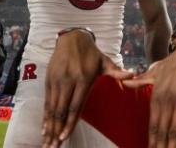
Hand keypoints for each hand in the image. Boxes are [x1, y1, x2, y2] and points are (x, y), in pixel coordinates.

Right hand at [42, 30, 130, 146]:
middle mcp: (68, 81)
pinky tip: (44, 128)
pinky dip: (45, 116)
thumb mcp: (105, 61)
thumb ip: (116, 72)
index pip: (75, 106)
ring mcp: (57, 81)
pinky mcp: (49, 80)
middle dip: (56, 130)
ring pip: (52, 108)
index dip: (69, 123)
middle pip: (61, 110)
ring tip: (47, 142)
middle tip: (53, 146)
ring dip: (49, 126)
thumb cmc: (92, 53)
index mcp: (83, 79)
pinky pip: (46, 102)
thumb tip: (132, 76)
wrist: (72, 38)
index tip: (64, 137)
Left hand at [123, 37, 175, 147]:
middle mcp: (167, 100)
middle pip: (162, 130)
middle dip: (160, 146)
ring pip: (175, 129)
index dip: (152, 140)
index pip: (153, 124)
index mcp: (157, 95)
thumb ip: (142, 80)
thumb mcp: (157, 70)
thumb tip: (125, 83)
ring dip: (171, 145)